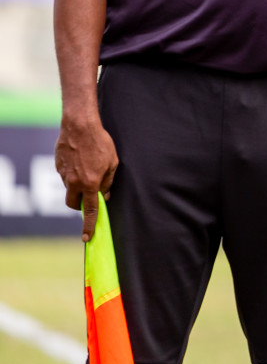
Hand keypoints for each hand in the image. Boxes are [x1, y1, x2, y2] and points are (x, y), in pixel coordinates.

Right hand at [56, 116, 117, 241]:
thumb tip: (105, 196)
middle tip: (89, 196)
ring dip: (77, 187)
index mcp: (89, 183)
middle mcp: (74, 182)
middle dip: (80, 205)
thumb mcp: (112, 162)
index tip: (86, 238)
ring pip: (69, 189)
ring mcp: (63, 175)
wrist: (79, 126)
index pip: (90, 210)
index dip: (89, 225)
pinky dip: (72, 174)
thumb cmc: (100, 142)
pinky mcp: (57, 166)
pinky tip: (80, 160)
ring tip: (88, 168)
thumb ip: (109, 182)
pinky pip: (65, 176)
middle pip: (73, 204)